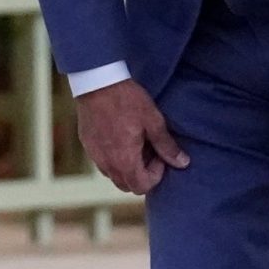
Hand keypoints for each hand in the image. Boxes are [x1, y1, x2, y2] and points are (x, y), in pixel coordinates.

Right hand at [76, 80, 188, 194]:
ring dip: (127, 167)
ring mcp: (94, 155)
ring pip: (113, 175)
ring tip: (135, 144)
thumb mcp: (153, 121)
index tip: (159, 156)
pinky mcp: (86, 144)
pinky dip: (113, 158)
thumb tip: (182, 163)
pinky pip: (102, 161)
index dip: (156, 175)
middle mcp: (107, 163)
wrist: (97, 82)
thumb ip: (166, 146)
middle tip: (149, 152)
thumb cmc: (127, 100)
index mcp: (125, 161)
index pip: (142, 186)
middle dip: (141, 174)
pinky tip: (119, 136)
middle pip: (126, 185)